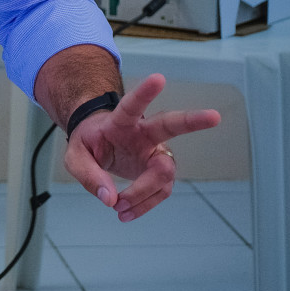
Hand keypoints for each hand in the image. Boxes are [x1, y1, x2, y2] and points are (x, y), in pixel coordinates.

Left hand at [65, 74, 220, 221]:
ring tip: (119, 209)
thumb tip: (110, 199)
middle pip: (171, 125)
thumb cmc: (88, 144)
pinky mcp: (159, 170)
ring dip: (143, 194)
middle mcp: (144, 133)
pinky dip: (143, 205)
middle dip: (193, 121)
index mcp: (120, 122)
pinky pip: (160, 191)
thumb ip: (89, 175)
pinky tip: (127, 212)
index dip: (144, 93)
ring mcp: (155, 151)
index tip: (159, 78)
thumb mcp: (75, 157)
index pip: (131, 106)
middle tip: (215, 116)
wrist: (97, 146)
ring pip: (164, 172)